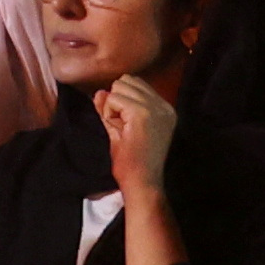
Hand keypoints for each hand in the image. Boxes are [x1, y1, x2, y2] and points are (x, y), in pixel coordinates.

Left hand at [95, 70, 179, 197]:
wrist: (143, 184)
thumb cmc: (133, 163)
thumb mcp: (121, 130)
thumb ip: (111, 109)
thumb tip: (99, 92)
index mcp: (165, 109)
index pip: (136, 84)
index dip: (121, 101)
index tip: (127, 126)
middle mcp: (164, 106)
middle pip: (126, 80)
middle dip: (116, 100)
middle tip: (122, 128)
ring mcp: (155, 109)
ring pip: (119, 86)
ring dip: (112, 107)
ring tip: (122, 130)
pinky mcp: (143, 114)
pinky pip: (113, 98)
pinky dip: (109, 113)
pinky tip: (120, 132)